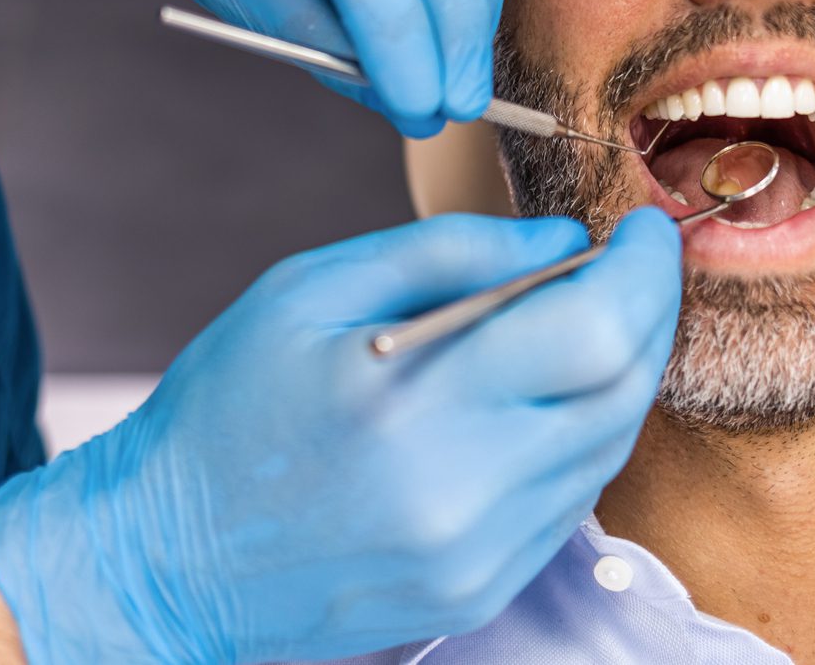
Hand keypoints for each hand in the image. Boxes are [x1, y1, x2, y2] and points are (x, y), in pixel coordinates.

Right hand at [0, 210, 681, 663]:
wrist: (167, 557)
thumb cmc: (227, 409)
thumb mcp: (310, 290)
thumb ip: (447, 253)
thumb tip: (561, 240)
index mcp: (416, 399)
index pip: (595, 327)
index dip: (642, 268)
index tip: (642, 227)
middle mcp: (464, 490)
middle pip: (623, 388)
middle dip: (647, 311)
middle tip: (632, 263)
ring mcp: (479, 553)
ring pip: (609, 446)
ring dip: (619, 373)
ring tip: (583, 319)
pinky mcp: (481, 588)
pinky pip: (572, 499)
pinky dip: (579, 435)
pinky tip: (539, 397)